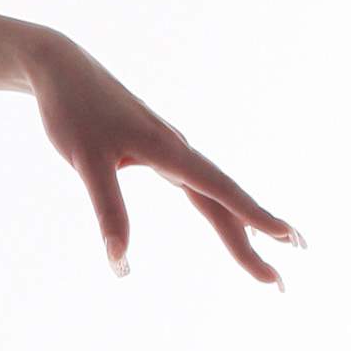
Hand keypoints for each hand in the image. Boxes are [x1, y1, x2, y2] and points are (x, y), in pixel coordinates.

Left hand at [23, 28, 300, 284]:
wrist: (62, 68)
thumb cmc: (72, 112)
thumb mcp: (86, 162)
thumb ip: (108, 210)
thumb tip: (120, 264)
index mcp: (169, 151)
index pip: (221, 192)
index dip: (255, 217)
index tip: (288, 239)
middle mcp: (179, 151)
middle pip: (225, 201)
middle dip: (255, 239)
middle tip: (279, 282)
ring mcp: (171, 150)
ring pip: (216, 194)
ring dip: (243, 225)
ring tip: (273, 251)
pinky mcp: (158, 149)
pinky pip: (199, 185)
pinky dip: (219, 207)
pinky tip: (227, 219)